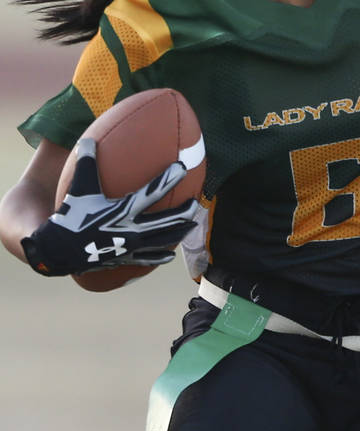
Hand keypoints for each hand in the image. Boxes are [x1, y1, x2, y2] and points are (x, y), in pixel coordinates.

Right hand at [21, 137, 200, 276]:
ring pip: (165, 240)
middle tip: (196, 204)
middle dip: (185, 212)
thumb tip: (88, 138)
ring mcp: (133, 247)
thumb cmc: (69, 217)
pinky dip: (160, 256)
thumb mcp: (78, 189)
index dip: (168, 179)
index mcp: (123, 211)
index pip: (152, 192)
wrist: (60, 251)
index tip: (182, 168)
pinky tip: (169, 254)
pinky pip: (149, 259)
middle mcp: (133, 230)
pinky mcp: (127, 259)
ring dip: (180, 232)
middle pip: (168, 221)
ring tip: (192, 226)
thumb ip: (86, 164)